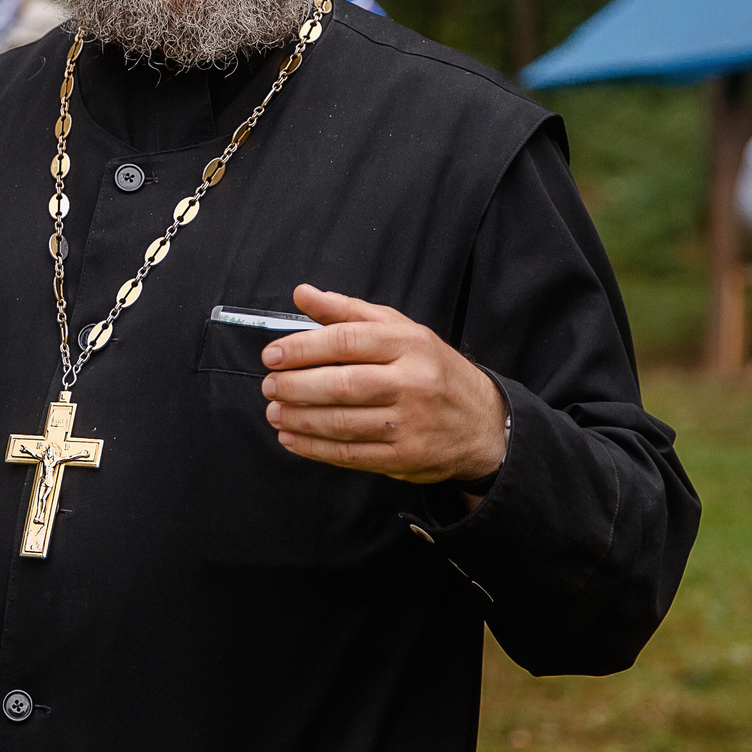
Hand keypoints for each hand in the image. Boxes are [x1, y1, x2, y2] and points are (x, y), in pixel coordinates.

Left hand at [260, 285, 509, 483]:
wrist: (482, 423)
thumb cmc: (433, 369)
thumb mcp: (400, 329)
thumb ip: (348, 311)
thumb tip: (303, 294)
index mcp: (409, 344)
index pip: (346, 341)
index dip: (302, 348)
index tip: (272, 355)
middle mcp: (412, 383)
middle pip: (342, 385)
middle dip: (296, 386)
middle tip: (269, 386)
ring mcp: (409, 424)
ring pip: (343, 423)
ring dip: (300, 419)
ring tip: (275, 412)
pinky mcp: (405, 457)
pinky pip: (351, 454)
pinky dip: (315, 449)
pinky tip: (292, 439)